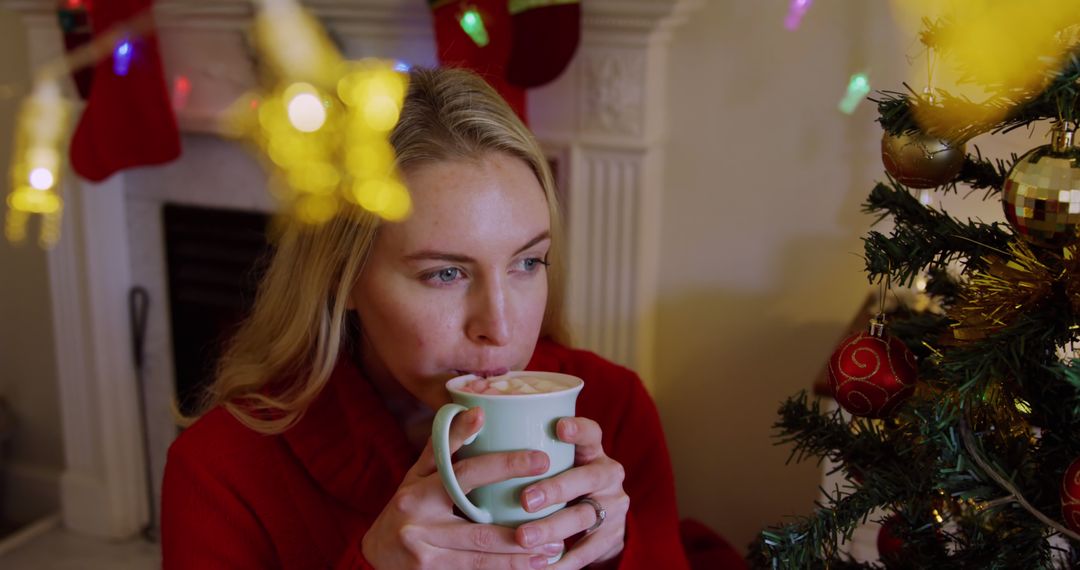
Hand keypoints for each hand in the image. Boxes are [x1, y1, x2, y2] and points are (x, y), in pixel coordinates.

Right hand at [362, 407, 565, 568]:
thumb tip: (479, 410)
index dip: (504, 465)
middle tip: (557, 516)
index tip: (541, 459)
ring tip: (552, 551)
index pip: (466, 475)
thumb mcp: (419, 474)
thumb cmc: (406, 505)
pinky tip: (530, 568)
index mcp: (418, 492)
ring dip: (519, 557)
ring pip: (481, 557)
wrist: (375, 554)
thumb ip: (447, 445)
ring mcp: (425, 554)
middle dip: (521, 526)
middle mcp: (419, 524)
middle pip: (479, 527)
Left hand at [514, 417, 628, 568]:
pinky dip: (562, 560)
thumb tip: (478, 434)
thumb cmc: (565, 480)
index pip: (592, 433)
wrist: (604, 519)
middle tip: (525, 500)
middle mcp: (608, 475)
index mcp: (593, 451)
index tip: (559, 427)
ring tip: (523, 538)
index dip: (578, 429)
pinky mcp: (612, 536)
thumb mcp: (561, 462)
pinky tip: (540, 565)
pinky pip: (586, 551)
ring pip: (584, 516)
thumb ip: (535, 452)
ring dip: (552, 528)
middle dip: (555, 489)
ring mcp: (613, 506)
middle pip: (587, 478)